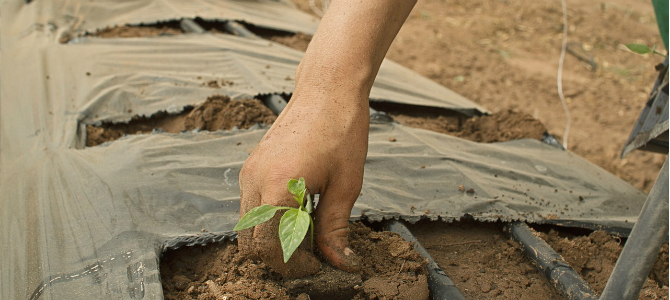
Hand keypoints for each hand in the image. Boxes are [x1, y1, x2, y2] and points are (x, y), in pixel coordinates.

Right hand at [238, 89, 368, 277]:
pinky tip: (297, 214)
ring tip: (306, 235)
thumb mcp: (345, 186)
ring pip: (247, 227)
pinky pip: (250, 207)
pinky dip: (267, 221)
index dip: (293, 266)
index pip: (269, 248)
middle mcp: (254, 181)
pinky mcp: (251, 167)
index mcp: (277, 188)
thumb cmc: (341, 132)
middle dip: (277, 258)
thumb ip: (335, 229)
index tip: (317, 267)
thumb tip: (340, 263)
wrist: (327, 90)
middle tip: (311, 257)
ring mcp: (248, 173)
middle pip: (250, 243)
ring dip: (271, 240)